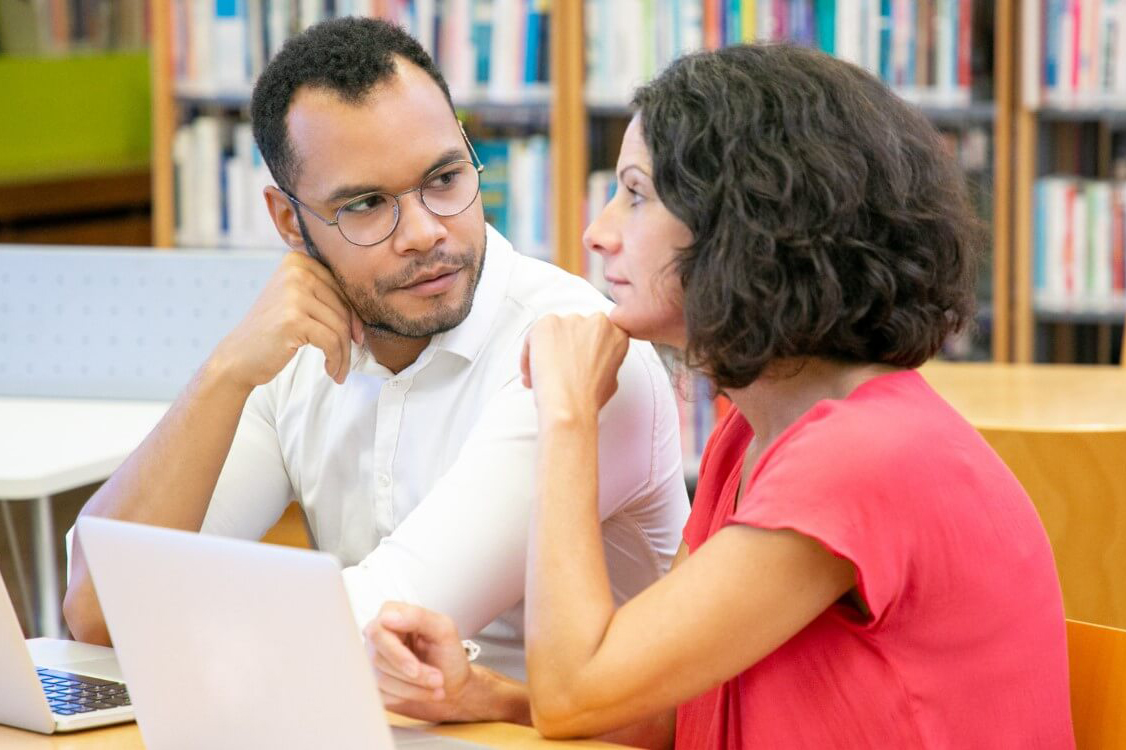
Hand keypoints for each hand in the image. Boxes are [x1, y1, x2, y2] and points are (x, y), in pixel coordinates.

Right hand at [210, 251, 363, 390]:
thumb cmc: (273, 333)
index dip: (354, 316)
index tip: (356, 338)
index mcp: (298, 260)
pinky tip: (332, 372)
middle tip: (347, 359)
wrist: (238, 357)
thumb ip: (325, 295)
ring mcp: (293, 293)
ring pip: (340, 326)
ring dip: (344, 354)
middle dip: (349, 337)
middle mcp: (296, 270)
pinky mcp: (293, 318)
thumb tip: (368, 312)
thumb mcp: (297, 301)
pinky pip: (332, 341)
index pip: (342, 288)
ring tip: (339, 369)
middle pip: (343, 307)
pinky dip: (337, 360)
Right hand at [364, 602, 475, 722]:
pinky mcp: (374, 683)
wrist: (453, 688)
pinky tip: (423, 693)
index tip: (415, 669)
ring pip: (380, 679)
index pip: (378, 632)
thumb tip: (387, 617)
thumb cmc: (449, 656)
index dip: (396, 654)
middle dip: (412, 676)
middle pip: (378, 658)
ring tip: (436, 688)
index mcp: (392, 614)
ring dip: (413, 689)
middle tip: (438, 680)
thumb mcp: (444, 630)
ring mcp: (373, 660)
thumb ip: (418, 617)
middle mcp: (378, 636)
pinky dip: (406, 698)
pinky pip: (380, 695)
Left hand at [520, 314, 629, 422]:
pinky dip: (529, 354)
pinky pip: (534, 336)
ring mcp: (571, 321)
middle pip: (575, 331)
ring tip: (543, 374)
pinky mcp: (548, 324)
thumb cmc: (587, 398)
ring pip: (554, 333)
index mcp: (616, 335)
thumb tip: (591, 365)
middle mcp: (596, 322)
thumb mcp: (611, 381)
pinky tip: (531, 371)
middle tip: (558, 368)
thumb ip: (603, 363)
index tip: (576, 358)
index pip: (598, 334)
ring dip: (547, 351)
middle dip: (565, 349)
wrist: (568, 404)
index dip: (584, 349)